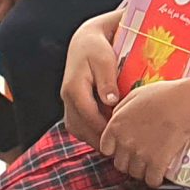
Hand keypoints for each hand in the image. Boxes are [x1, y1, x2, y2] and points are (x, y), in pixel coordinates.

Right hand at [60, 18, 122, 145]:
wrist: (84, 41)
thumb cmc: (97, 48)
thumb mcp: (104, 60)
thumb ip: (107, 80)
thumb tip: (111, 101)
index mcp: (74, 88)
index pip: (89, 116)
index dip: (105, 130)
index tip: (122, 138)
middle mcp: (67, 98)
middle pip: (81, 128)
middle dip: (100, 140)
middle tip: (122, 148)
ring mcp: (68, 103)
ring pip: (78, 130)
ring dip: (95, 139)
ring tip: (116, 145)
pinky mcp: (72, 105)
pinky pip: (79, 126)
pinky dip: (92, 133)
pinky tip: (108, 135)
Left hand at [97, 78, 189, 186]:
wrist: (186, 104)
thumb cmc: (164, 96)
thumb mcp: (135, 95)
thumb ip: (121, 110)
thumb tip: (116, 119)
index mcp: (116, 126)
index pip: (105, 149)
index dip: (116, 150)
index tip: (125, 148)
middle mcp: (124, 142)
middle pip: (120, 165)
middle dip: (130, 162)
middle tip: (142, 156)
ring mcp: (140, 155)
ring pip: (135, 174)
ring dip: (143, 171)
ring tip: (153, 163)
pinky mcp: (157, 163)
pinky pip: (151, 181)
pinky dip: (156, 179)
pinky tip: (160, 173)